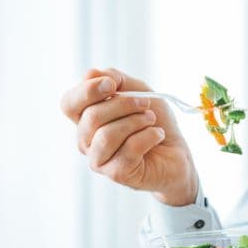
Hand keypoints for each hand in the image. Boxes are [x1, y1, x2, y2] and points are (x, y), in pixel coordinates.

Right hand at [61, 68, 197, 205]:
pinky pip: (129, 149)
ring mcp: (99, 160)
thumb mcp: (138, 91)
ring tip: (152, 121)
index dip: (87, 91)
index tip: (113, 84)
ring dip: (136, 121)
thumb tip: (92, 74)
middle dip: (124, 104)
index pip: (69, 104)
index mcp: (86, 119)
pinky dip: (149, 136)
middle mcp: (87, 141)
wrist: (178, 153)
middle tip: (146, 104)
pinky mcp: (117, 174)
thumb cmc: (154, 123)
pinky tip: (157, 135)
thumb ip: (115, 79)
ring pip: (107, 135)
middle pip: (92, 117)